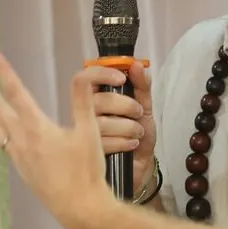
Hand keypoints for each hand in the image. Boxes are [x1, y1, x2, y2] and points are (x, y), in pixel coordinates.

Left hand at [0, 50, 111, 228]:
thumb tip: (81, 73)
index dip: (4, 72)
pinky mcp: (20, 168)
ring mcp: (18, 156)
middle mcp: (21, 140)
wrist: (79, 208)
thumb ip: (82, 102)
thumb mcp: (89, 133)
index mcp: (37, 128)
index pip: (16, 93)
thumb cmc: (86, 171)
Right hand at [84, 62, 155, 191]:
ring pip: (101, 123)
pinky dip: (124, 141)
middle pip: (96, 100)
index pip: (83, 79)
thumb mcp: (145, 106)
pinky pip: (104, 142)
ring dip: (127, 126)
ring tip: (138, 132)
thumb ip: (141, 85)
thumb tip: (136, 65)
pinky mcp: (90, 152)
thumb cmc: (138, 132)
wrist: (143, 164)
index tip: (121, 78)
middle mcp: (85, 113)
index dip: (100, 74)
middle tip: (138, 112)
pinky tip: (131, 144)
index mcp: (95, 98)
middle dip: (124, 104)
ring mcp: (85, 133)